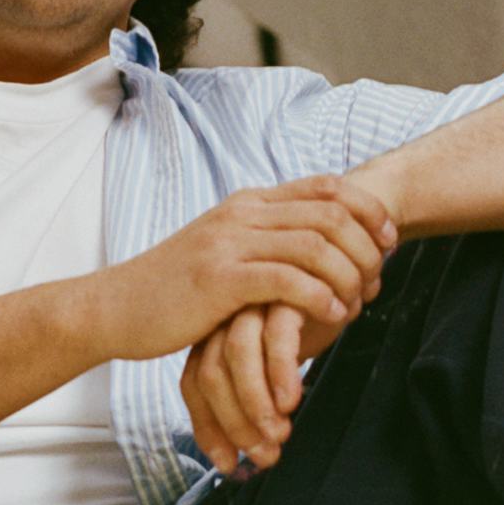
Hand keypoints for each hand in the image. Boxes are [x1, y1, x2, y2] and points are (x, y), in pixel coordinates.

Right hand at [100, 175, 396, 365]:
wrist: (115, 309)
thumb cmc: (174, 292)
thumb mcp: (224, 254)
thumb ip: (264, 242)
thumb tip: (315, 248)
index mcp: (249, 203)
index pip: (327, 186)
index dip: (369, 210)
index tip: (388, 243)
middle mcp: (244, 214)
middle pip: (332, 212)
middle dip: (367, 247)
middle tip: (378, 281)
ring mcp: (231, 243)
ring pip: (316, 245)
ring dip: (350, 275)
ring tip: (358, 303)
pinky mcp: (221, 279)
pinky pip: (288, 280)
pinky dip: (321, 298)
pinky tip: (332, 317)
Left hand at [180, 302, 300, 474]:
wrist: (342, 278)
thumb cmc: (305, 324)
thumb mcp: (272, 364)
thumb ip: (255, 400)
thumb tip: (245, 459)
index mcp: (214, 333)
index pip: (194, 384)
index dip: (208, 428)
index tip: (228, 464)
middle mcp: (227, 316)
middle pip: (212, 373)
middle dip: (235, 423)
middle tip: (264, 455)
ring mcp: (254, 301)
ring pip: (238, 353)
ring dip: (256, 403)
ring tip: (279, 434)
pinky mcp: (286, 291)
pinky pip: (277, 334)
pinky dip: (281, 373)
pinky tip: (293, 400)